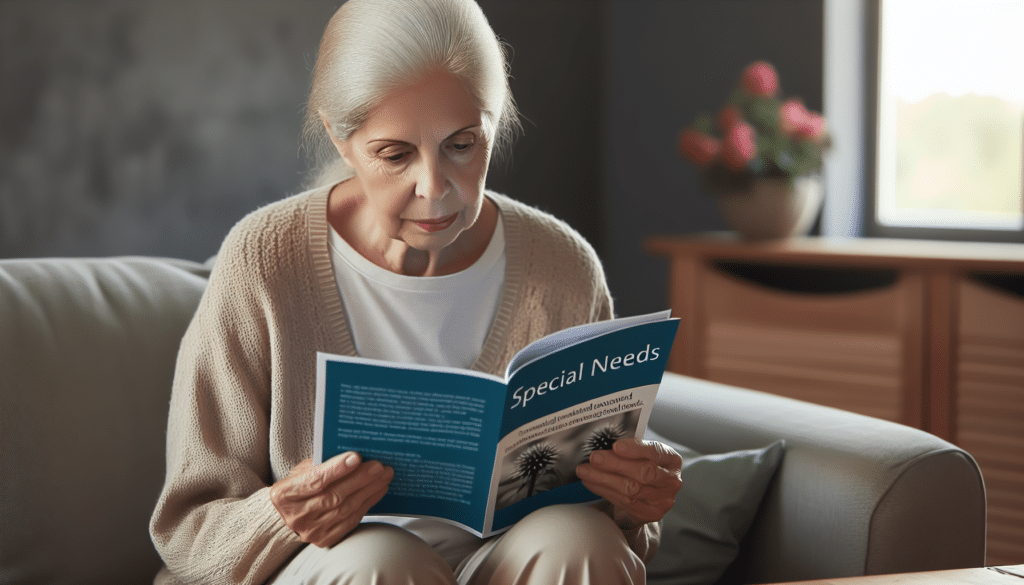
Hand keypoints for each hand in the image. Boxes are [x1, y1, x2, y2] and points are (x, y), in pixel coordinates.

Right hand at [270, 452, 393, 547]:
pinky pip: (351, 521)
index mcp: (284, 494)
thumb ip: (321, 463)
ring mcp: (310, 531)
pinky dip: (367, 504)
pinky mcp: (325, 539)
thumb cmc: (300, 484)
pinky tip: (378, 490)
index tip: (357, 457)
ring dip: (369, 491)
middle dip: (360, 479)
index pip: (315, 481)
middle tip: (379, 466)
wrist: (290, 514)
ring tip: (384, 476)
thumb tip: (352, 455)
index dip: (337, 469)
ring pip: (345, 509)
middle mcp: (296, 516)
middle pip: (333, 496)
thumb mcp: (302, 470)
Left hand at [576, 439, 682, 529]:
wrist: (651, 493)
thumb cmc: (644, 466)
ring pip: (631, 489)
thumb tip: (604, 442)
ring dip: (604, 479)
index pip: (655, 452)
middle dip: (615, 464)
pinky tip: (591, 482)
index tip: (616, 446)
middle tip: (594, 458)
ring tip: (585, 471)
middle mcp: (671, 481)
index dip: (635, 449)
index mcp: (672, 460)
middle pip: (643, 473)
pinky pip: (624, 502)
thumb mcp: (644, 454)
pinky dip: (604, 491)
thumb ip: (631, 448)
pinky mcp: (650, 513)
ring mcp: (663, 500)